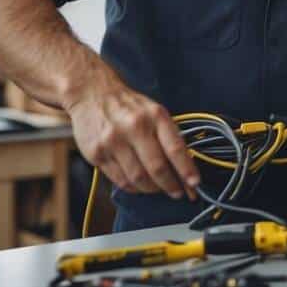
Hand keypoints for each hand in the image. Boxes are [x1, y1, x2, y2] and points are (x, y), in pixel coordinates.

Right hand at [67, 85, 198, 199]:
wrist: (91, 93)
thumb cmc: (128, 106)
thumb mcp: (154, 112)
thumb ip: (168, 136)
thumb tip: (184, 167)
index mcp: (155, 116)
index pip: (175, 148)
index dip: (187, 170)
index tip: (195, 184)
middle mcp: (134, 128)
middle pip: (157, 168)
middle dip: (171, 185)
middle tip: (178, 192)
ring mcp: (113, 142)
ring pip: (138, 179)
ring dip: (152, 189)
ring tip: (158, 188)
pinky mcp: (97, 154)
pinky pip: (120, 180)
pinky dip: (133, 187)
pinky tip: (139, 184)